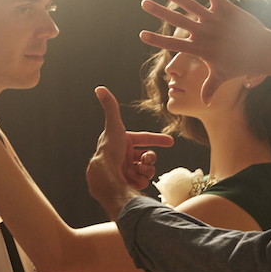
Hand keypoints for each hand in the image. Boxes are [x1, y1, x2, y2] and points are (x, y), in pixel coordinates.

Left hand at [86, 86, 172, 217]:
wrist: (105, 177)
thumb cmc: (109, 151)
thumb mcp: (114, 126)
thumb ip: (110, 107)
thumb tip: (99, 88)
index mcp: (121, 142)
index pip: (143, 139)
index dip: (158, 139)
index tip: (171, 142)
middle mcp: (122, 157)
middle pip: (147, 155)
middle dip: (150, 158)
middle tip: (147, 160)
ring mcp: (125, 171)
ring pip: (146, 168)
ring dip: (147, 168)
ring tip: (140, 170)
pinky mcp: (127, 183)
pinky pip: (142, 180)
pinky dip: (141, 179)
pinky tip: (134, 179)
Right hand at [140, 0, 270, 102]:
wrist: (262, 52)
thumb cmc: (241, 65)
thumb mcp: (222, 77)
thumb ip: (210, 87)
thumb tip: (204, 103)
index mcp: (200, 49)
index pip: (173, 45)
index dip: (156, 40)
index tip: (141, 34)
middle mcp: (204, 33)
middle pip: (176, 21)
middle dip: (159, 12)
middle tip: (143, 4)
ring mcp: (214, 20)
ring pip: (190, 5)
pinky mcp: (226, 9)